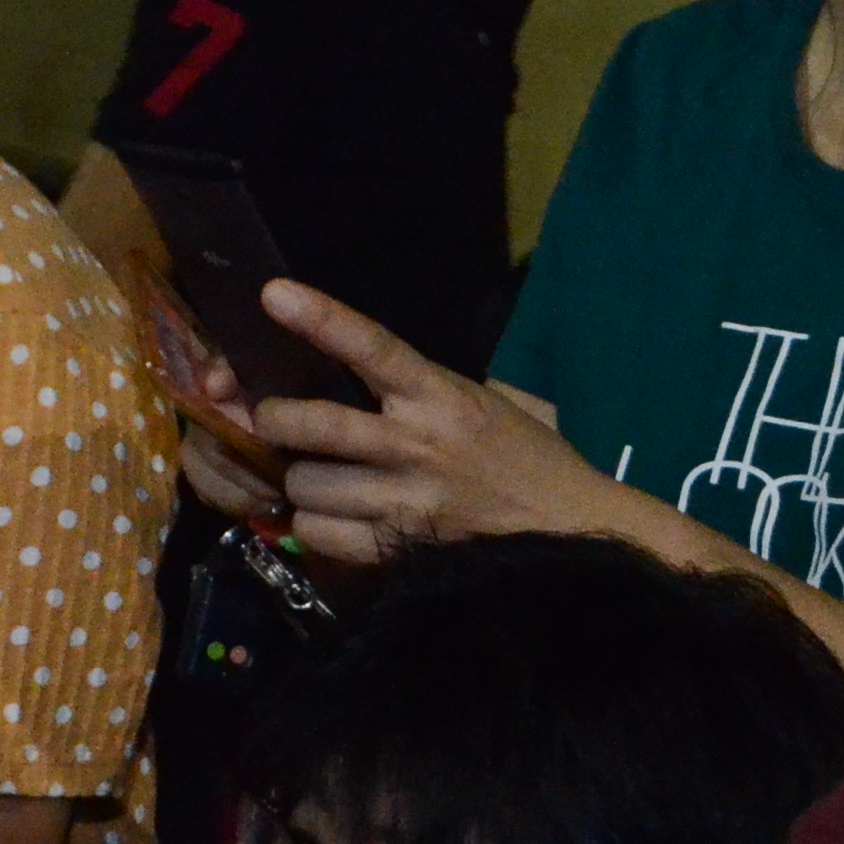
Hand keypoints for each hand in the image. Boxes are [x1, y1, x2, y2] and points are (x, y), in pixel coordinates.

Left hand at [244, 282, 623, 566]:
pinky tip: (332, 519)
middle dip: (276, 421)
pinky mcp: (397, 549)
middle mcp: (415, 444)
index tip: (274, 294)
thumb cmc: (523, 459)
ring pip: (306, 485)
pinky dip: (313, 526)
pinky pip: (319, 535)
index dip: (320, 319)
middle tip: (276, 422)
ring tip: (315, 479)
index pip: (372, 348)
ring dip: (298, 481)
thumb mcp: (476, 403)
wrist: (569, 530)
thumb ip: (416, 391)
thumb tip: (344, 377)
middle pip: (312, 425)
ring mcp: (403, 500)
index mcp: (441, 396)